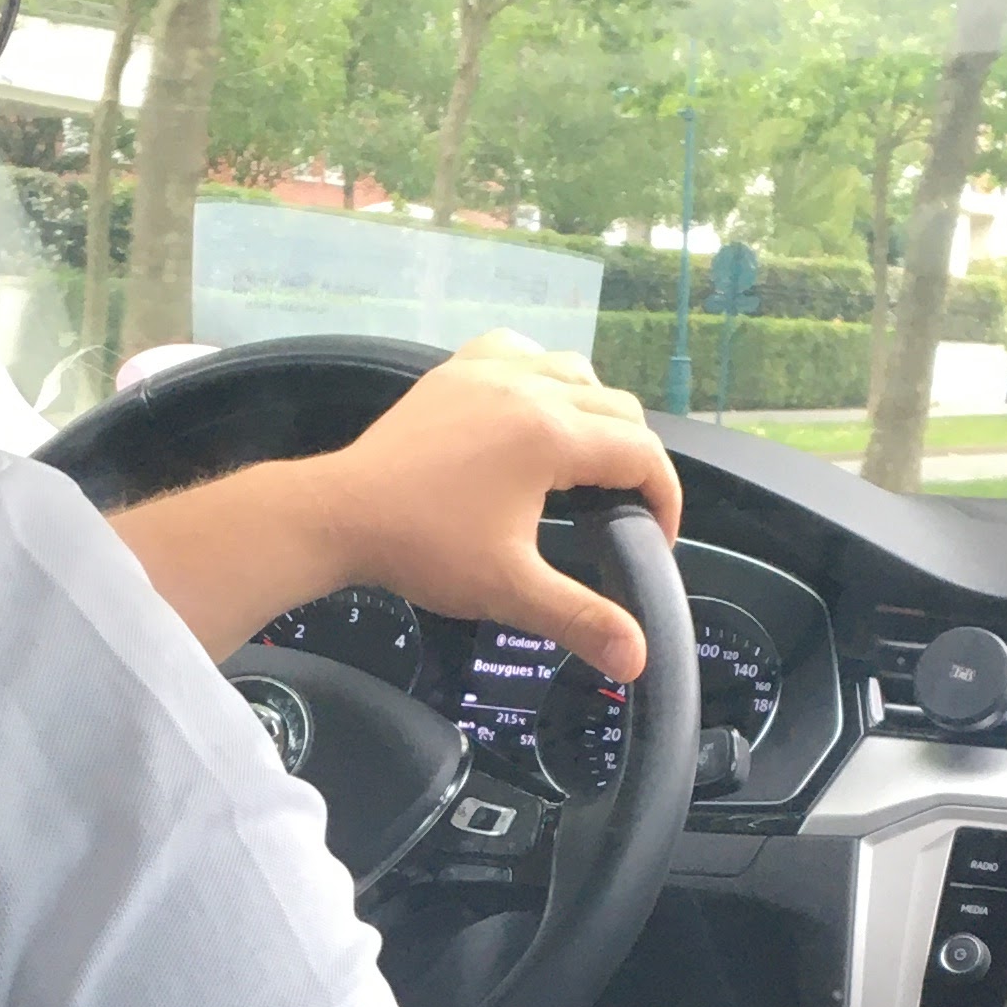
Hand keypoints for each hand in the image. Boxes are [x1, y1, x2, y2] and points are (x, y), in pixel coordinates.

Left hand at [308, 333, 681, 682]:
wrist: (341, 514)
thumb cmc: (423, 549)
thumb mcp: (510, 590)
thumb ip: (581, 618)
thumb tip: (636, 658)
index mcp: (552, 435)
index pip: (642, 453)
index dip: (665, 498)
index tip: (654, 539)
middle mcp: (530, 388)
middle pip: (619, 409)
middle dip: (636, 459)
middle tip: (625, 511)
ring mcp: (490, 371)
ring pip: (576, 370)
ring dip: (597, 412)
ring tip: (587, 462)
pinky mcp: (455, 372)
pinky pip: (519, 349)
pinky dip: (541, 371)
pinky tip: (534, 403)